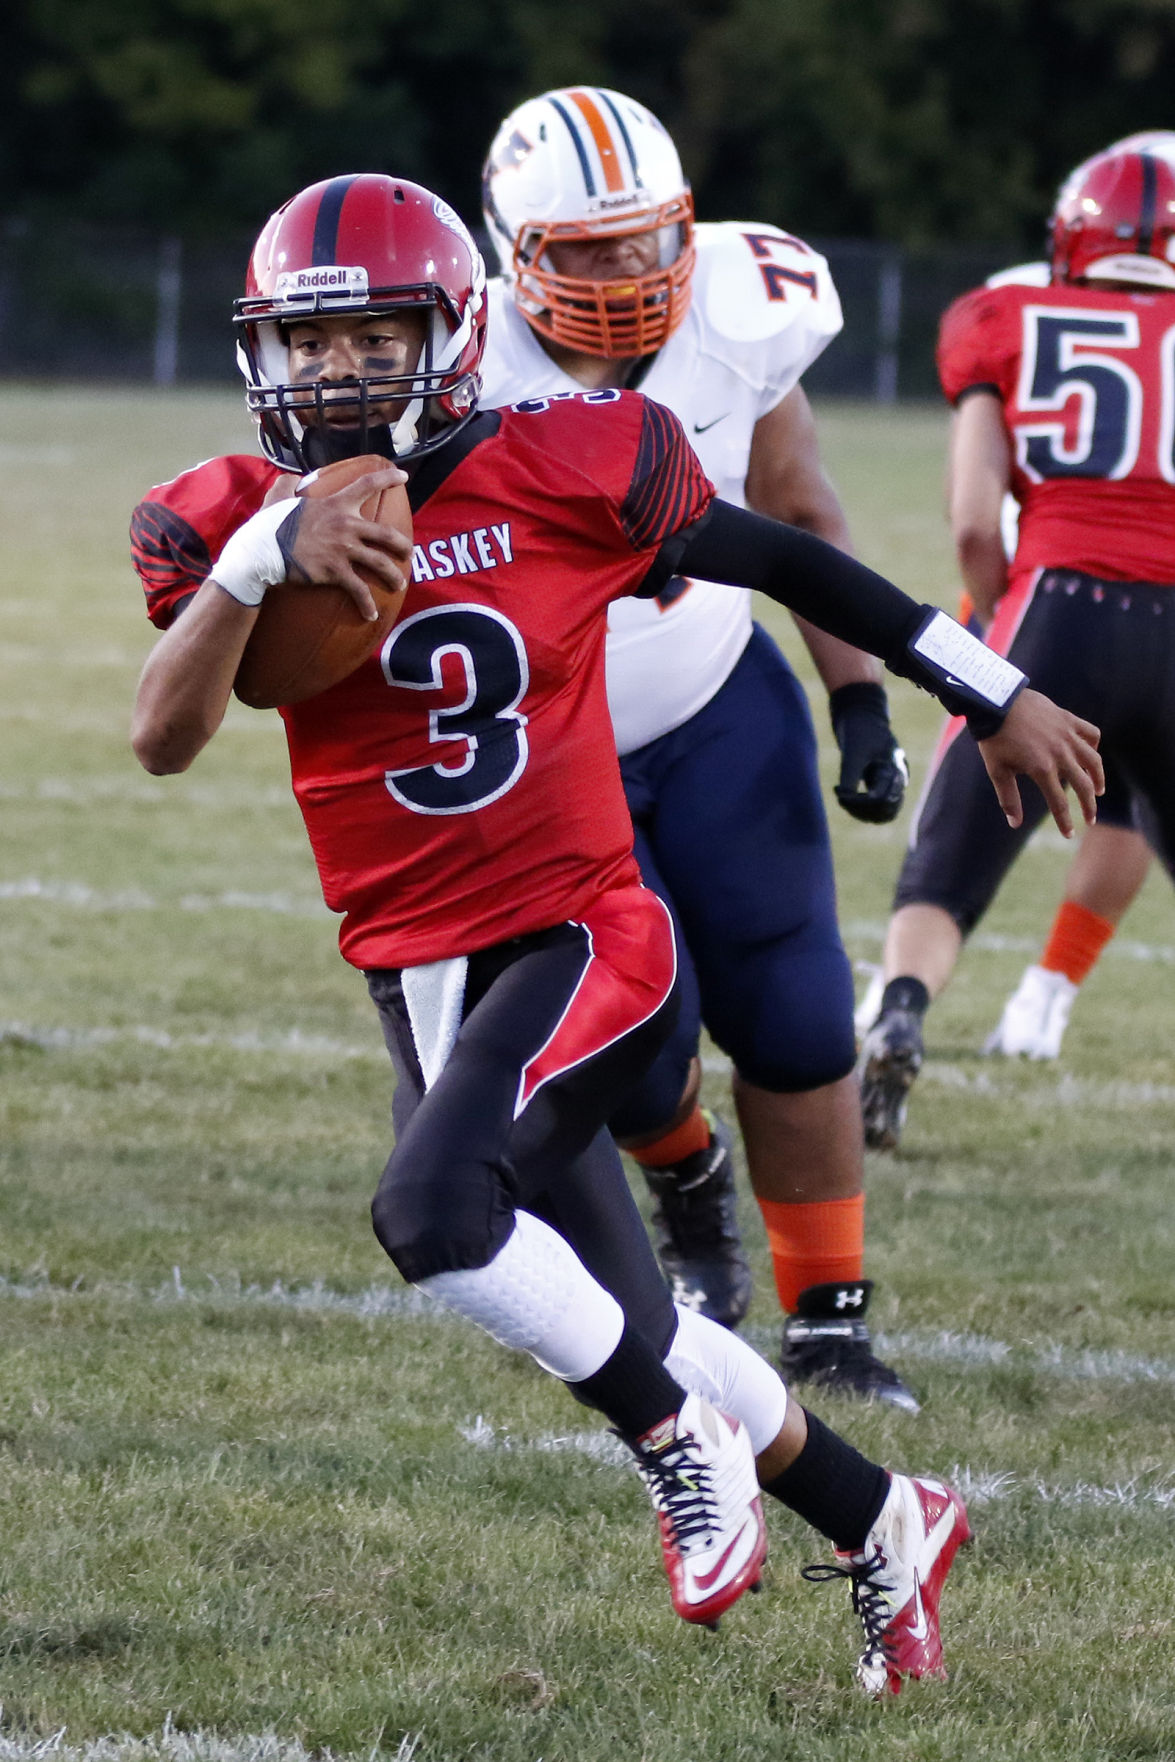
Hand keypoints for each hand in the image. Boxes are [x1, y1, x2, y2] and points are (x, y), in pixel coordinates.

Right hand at [279, 466, 411, 621]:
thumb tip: (292, 478)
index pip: (367, 484)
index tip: (403, 477)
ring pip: (380, 563)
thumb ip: (289, 485)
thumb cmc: (269, 524)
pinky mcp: (335, 572)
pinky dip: (367, 604)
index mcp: (335, 504)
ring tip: (399, 585)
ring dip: (393, 576)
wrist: (261, 551)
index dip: (388, 478)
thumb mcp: (279, 498)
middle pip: (386, 533)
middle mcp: (345, 525)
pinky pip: (359, 590)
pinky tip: (371, 615)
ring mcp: (343, 549)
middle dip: (403, 545)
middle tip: (408, 553)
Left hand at [829, 681, 908, 822]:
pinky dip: (863, 809)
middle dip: (863, 810)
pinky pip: (878, 806)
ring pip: (884, 812)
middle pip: (887, 810)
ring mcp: (892, 782)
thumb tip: (844, 799)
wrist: (863, 716)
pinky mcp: (883, 783)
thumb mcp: (852, 752)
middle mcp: (897, 778)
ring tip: (842, 800)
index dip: (860, 803)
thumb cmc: (859, 731)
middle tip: (842, 799)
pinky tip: (845, 798)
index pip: (883, 799)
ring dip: (863, 813)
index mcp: (894, 769)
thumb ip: (850, 776)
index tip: (839, 793)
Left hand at [977, 688, 1102, 836]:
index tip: (1069, 835)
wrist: (997, 702)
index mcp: (1042, 768)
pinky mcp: (1069, 719)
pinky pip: (1091, 733)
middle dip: (1089, 806)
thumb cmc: (995, 738)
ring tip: (1099, 790)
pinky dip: (1093, 745)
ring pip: (1093, 760)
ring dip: (1098, 778)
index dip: (1065, 822)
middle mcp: (1060, 753)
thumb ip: (1008, 798)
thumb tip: (1015, 824)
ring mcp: (1067, 735)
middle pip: (1084, 785)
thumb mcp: (998, 771)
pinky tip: (1090, 754)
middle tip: (1091, 819)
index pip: (1059, 803)